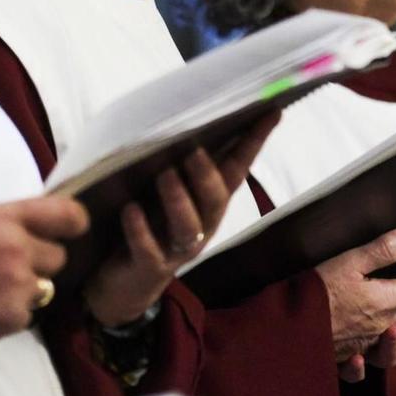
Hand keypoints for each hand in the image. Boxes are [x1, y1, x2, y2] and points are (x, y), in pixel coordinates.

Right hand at [0, 197, 88, 342]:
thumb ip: (3, 226)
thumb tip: (28, 232)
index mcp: (6, 217)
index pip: (64, 213)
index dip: (74, 222)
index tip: (74, 228)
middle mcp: (19, 248)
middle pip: (58, 257)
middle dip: (41, 263)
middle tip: (14, 267)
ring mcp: (19, 284)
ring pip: (43, 289)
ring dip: (25, 291)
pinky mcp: (14, 317)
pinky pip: (24, 316)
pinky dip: (9, 316)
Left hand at [82, 112, 278, 326]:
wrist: (125, 283)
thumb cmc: (149, 223)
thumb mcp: (166, 190)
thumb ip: (178, 160)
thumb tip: (184, 114)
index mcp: (208, 203)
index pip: (236, 168)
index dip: (254, 142)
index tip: (271, 112)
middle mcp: (201, 225)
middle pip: (215, 201)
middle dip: (207, 175)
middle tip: (193, 150)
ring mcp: (177, 249)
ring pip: (187, 227)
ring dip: (178, 200)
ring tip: (164, 175)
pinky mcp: (149, 267)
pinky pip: (148, 250)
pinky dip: (140, 230)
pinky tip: (131, 210)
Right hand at [316, 226, 395, 374]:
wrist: (283, 328)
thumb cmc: (313, 293)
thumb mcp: (348, 261)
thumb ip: (383, 250)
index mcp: (386, 301)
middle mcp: (381, 327)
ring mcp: (365, 345)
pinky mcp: (344, 357)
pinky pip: (362, 369)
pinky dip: (366, 362)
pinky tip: (363, 353)